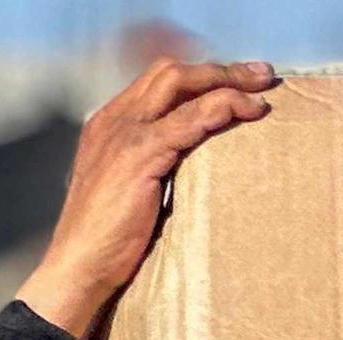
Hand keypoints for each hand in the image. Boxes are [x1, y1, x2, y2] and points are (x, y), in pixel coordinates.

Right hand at [11, 59, 277, 339]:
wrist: (79, 267)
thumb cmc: (106, 243)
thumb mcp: (128, 192)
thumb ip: (152, 169)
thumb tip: (190, 169)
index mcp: (109, 125)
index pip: (157, 82)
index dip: (199, 76)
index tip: (235, 82)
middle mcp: (114, 120)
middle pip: (171, 72)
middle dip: (220, 68)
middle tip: (261, 75)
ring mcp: (124, 134)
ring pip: (182, 84)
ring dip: (229, 80)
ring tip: (264, 87)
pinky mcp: (139, 155)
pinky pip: (189, 119)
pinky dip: (223, 107)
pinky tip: (249, 111)